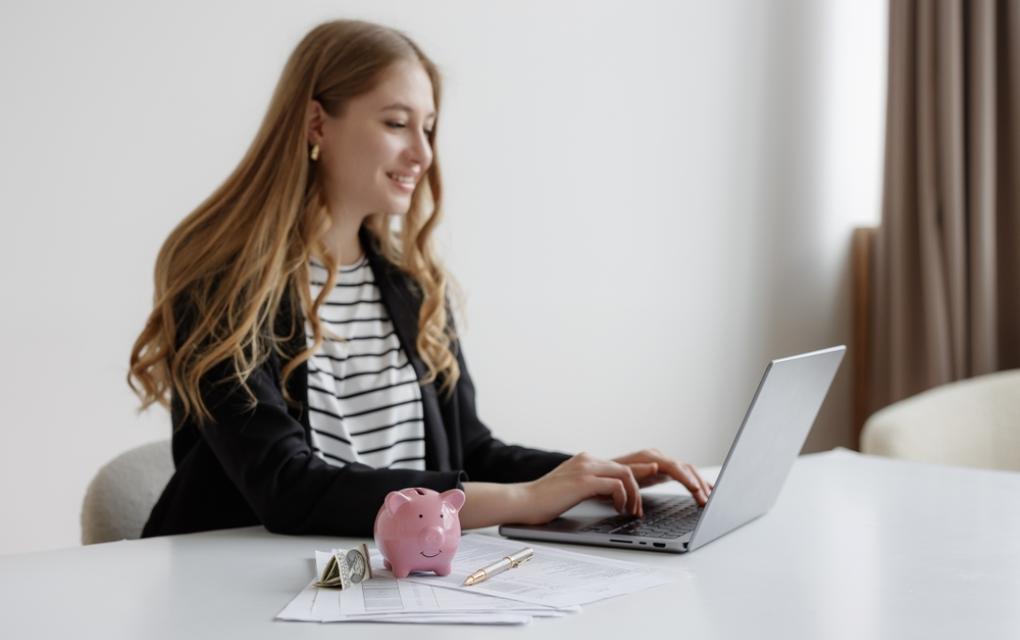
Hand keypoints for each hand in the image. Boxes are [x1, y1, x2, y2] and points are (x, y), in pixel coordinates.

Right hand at [518, 452, 661, 524]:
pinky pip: (616, 485)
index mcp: (584, 460)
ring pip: (625, 474)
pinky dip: (622, 498)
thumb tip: (608, 494)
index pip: (617, 466)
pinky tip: (617, 509)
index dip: (633, 481)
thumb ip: (588, 484)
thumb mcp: (571, 487)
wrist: (523, 501)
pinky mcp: (583, 481)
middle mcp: (587, 460)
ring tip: (630, 511)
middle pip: (627, 468)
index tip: (637, 498)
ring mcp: (585, 469)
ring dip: (633, 495)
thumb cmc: (543, 500)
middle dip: (638, 490)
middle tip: (637, 509)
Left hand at [613, 449, 712, 505]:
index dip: (687, 479)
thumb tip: (655, 466)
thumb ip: (638, 471)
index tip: (697, 490)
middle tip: (708, 501)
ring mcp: (663, 463)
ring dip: (700, 484)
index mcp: (650, 457)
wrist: (602, 475)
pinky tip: (707, 490)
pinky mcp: (664, 471)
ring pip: (688, 471)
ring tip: (712, 498)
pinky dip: (696, 482)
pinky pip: (684, 475)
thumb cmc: (610, 477)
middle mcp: (659, 457)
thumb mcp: (621, 476)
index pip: (675, 467)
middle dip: (698, 484)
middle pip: (686, 468)